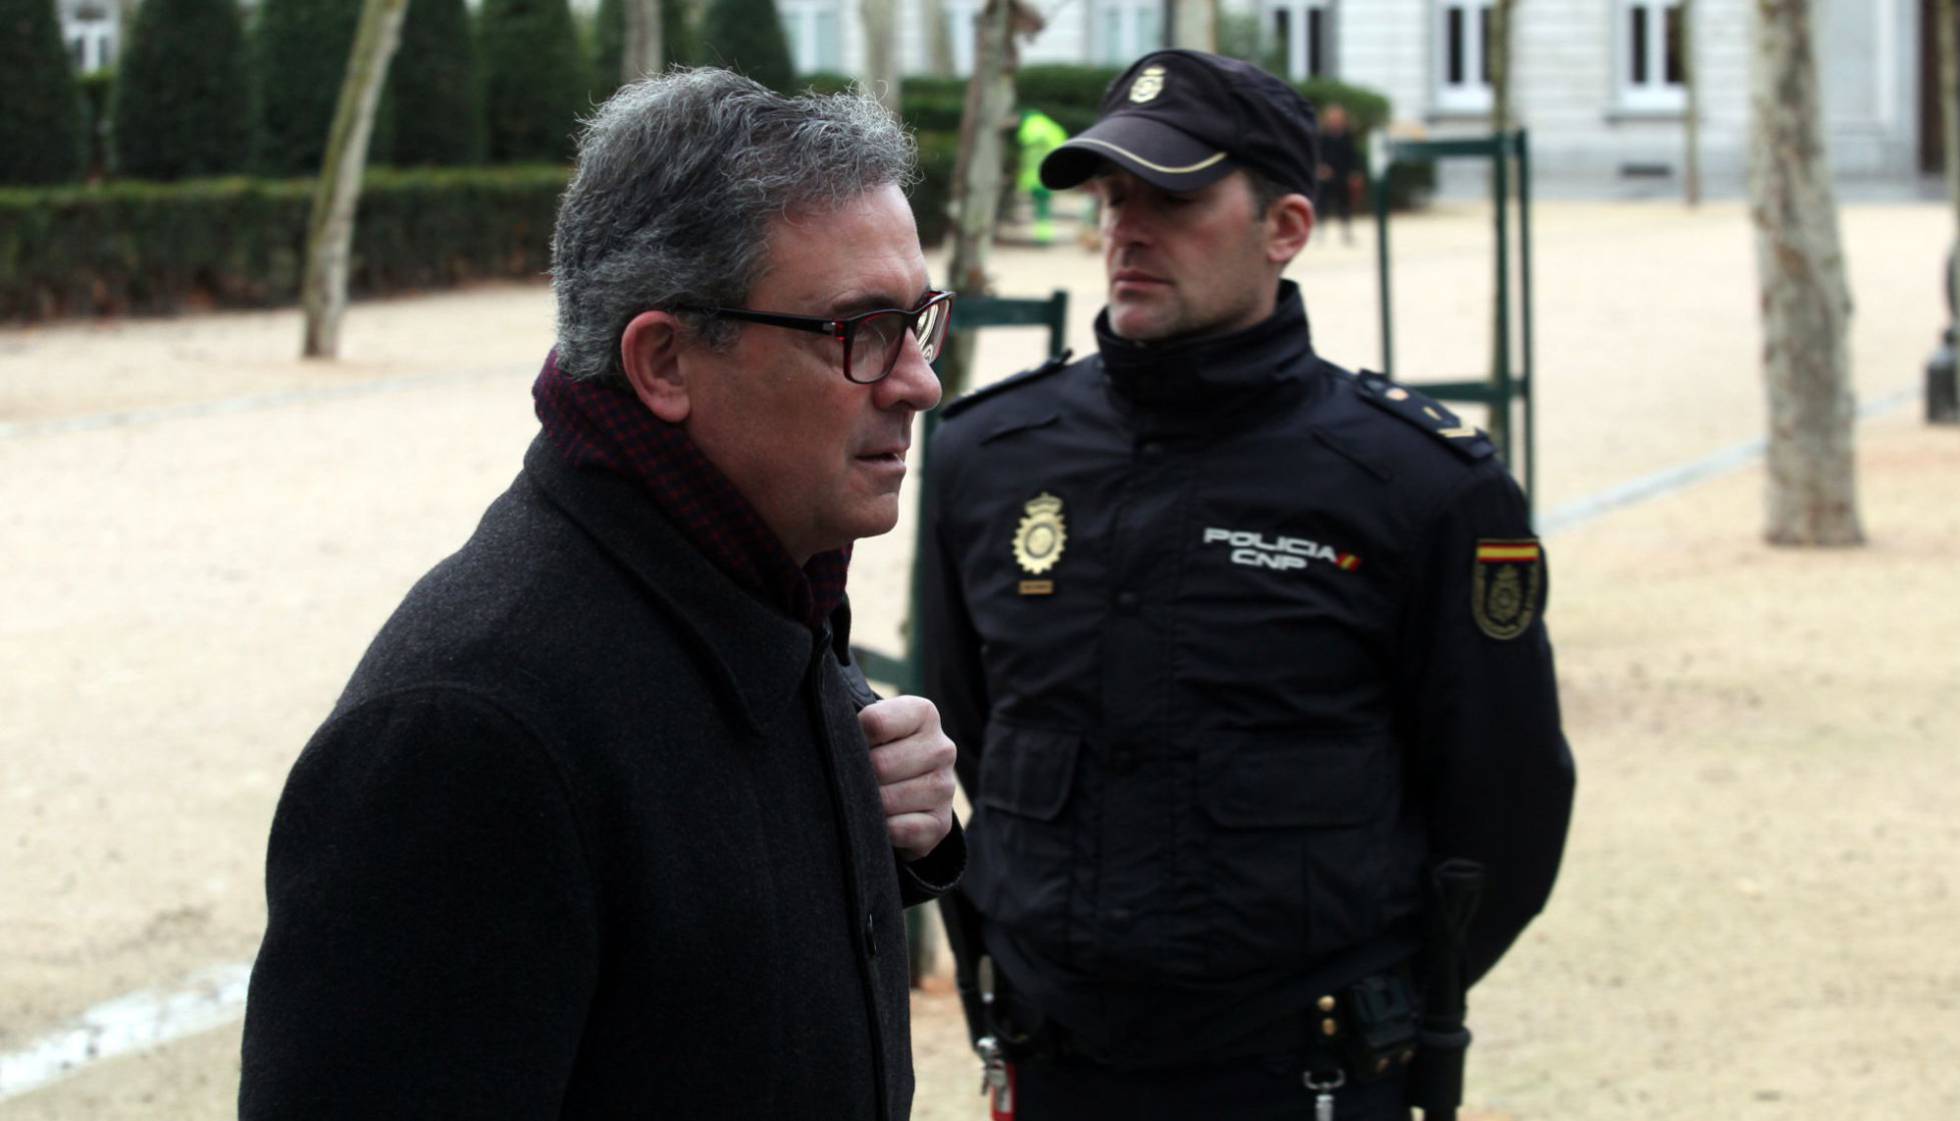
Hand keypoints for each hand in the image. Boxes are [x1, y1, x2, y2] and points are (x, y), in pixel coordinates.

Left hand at [857, 696, 956, 861]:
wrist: (899, 787)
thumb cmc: (875, 750)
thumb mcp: (867, 727)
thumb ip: (853, 728)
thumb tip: (838, 753)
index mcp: (924, 715)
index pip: (875, 723)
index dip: (850, 737)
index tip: (847, 744)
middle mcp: (942, 749)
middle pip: (880, 765)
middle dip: (858, 777)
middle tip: (852, 779)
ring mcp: (945, 788)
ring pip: (888, 800)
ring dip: (868, 804)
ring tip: (865, 799)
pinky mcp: (941, 823)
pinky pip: (900, 830)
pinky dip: (882, 830)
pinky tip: (879, 821)